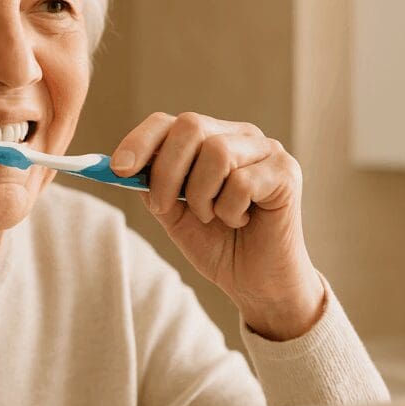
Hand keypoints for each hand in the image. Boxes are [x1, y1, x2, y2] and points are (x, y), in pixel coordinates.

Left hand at [112, 112, 324, 340]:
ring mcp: (267, 150)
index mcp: (210, 138)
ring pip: (216, 152)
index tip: (118, 170)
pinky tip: (240, 221)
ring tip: (212, 217)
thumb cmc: (218, 244)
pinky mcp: (286, 172)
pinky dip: (230, 210)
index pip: (169, 122)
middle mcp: (239, 135)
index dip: (140, 141)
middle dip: (167, 171)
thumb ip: (153, 186)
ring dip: (202, 195)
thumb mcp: (173, 214)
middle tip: (166, 208)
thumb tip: (124, 166)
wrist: (257, 283)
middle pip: (191, 125)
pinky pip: (242, 182)